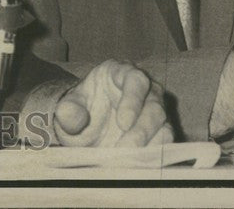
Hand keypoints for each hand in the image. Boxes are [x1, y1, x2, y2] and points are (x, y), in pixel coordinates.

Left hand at [54, 60, 172, 147]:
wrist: (86, 126)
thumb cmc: (81, 110)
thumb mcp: (69, 108)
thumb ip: (68, 110)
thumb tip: (69, 114)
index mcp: (121, 72)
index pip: (136, 79)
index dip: (132, 101)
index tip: (122, 123)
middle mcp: (144, 88)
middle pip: (154, 105)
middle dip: (141, 129)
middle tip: (125, 148)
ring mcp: (154, 108)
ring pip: (163, 124)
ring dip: (148, 143)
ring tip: (127, 158)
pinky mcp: (160, 129)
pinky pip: (165, 140)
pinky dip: (154, 152)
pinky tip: (138, 161)